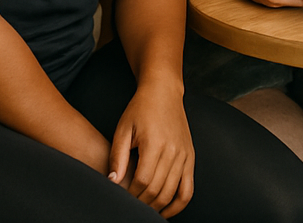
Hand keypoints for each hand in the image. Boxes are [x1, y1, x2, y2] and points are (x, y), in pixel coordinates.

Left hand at [109, 85, 194, 217]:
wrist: (164, 92)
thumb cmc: (140, 110)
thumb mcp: (123, 129)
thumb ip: (117, 157)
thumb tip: (112, 183)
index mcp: (156, 143)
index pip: (143, 181)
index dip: (130, 195)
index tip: (119, 198)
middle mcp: (174, 150)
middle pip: (157, 190)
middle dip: (141, 204)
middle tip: (128, 207)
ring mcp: (185, 154)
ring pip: (172, 192)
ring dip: (156, 207)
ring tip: (142, 211)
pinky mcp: (190, 156)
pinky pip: (188, 189)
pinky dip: (178, 205)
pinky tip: (165, 212)